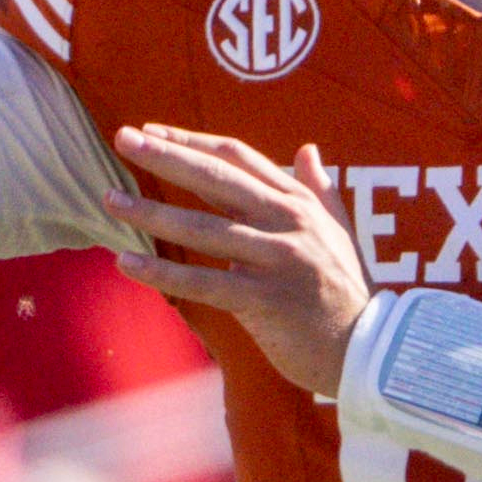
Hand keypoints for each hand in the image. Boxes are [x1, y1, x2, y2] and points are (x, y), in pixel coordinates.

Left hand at [103, 126, 374, 395]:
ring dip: (151, 213)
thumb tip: (308, 149)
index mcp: (301, 203)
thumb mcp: (340, 231)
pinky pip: (203, 283)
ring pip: (203, 230)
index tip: (154, 131)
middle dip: (167, 157)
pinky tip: (125, 262)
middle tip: (124, 138)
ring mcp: (277, 261)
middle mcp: (289, 223)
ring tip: (110, 200)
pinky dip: (161, 274)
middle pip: (217, 180)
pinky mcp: (265, 301)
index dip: (193, 142)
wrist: (371, 349)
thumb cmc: (350, 291)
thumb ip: (321, 189)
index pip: (238, 158)